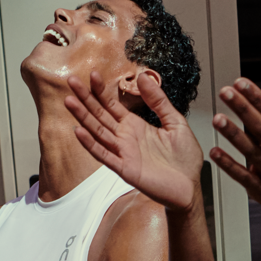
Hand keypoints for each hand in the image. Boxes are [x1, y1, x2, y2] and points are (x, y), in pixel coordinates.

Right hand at [65, 71, 203, 210]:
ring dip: (83, 118)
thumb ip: (158, 101)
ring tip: (69, 101)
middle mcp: (125, 138)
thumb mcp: (175, 122)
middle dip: (86, 99)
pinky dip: (91, 144)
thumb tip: (143, 77)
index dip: (101, 91)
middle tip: (72, 81)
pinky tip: (79, 131)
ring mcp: (124, 153)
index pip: (112, 105)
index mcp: (135, 126)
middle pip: (100, 116)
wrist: (191, 186)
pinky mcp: (126, 169)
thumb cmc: (184, 159)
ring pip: (98, 132)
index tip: (92, 74)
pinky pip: (105, 156)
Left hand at [209, 69, 260, 225]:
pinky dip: (229, 165)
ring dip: (232, 135)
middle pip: (260, 129)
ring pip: (250, 151)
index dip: (257, 97)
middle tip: (225, 92)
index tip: (242, 83)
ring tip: (217, 119)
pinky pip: (243, 176)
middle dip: (242, 109)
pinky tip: (215, 153)